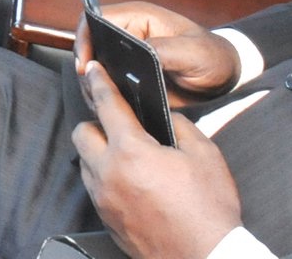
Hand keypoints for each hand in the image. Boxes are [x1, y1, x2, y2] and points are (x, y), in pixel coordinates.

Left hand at [73, 62, 243, 258]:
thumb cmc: (209, 211)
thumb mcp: (205, 156)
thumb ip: (181, 127)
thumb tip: (166, 120)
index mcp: (131, 151)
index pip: (107, 105)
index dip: (100, 83)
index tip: (94, 71)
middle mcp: (108, 173)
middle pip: (82, 133)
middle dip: (96, 123)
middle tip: (118, 125)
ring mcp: (103, 199)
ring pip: (84, 162)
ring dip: (98, 152)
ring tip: (126, 155)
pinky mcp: (106, 220)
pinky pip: (94, 188)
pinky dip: (104, 177)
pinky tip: (129, 182)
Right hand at [75, 5, 242, 103]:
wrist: (227, 78)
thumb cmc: (214, 56)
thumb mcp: (193, 52)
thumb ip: (164, 50)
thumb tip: (137, 54)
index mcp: (139, 18)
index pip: (96, 18)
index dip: (85, 38)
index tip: (87, 65)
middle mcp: (128, 34)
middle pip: (90, 44)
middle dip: (88, 68)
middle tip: (94, 91)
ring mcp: (128, 57)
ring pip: (96, 67)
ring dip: (95, 84)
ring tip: (102, 104)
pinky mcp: (132, 76)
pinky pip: (110, 83)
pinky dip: (107, 96)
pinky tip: (113, 111)